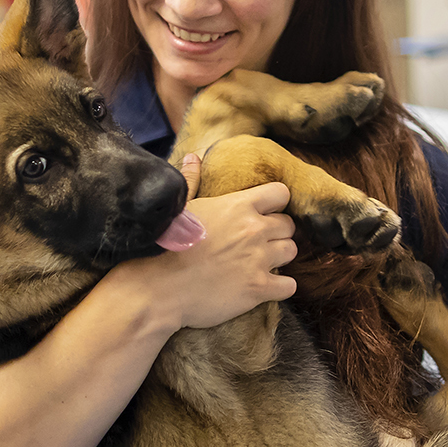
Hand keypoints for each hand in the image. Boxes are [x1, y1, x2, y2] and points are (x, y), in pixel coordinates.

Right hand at [138, 153, 296, 328]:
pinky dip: (280, 287)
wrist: (156, 289)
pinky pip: (289, 285)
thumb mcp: (179, 207)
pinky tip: (264, 287)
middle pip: (288, 225)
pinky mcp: (259, 289)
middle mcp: (254, 229)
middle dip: (277, 232)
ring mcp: (259, 260)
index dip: (274, 203)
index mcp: (238, 205)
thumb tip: (193, 157)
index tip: (264, 213)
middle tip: (258, 242)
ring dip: (279, 257)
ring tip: (259, 263)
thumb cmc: (164, 247)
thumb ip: (192, 180)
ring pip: (291, 251)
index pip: (280, 193)